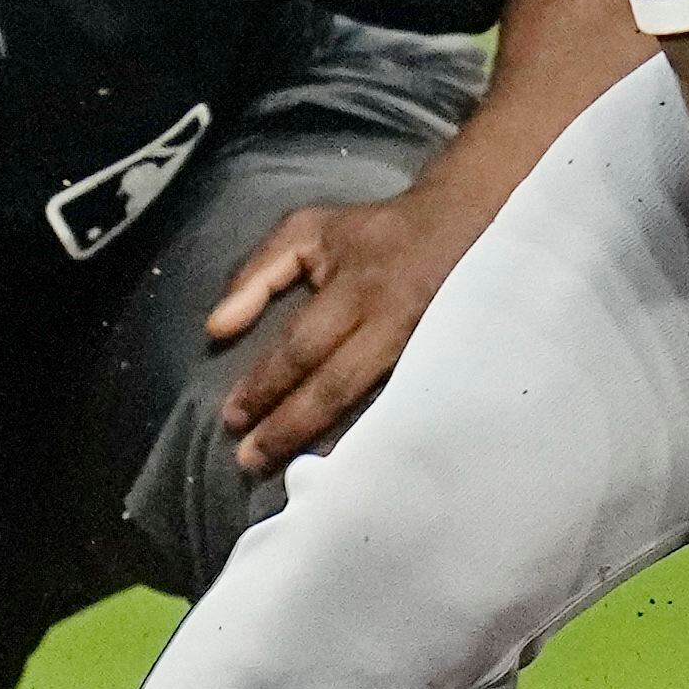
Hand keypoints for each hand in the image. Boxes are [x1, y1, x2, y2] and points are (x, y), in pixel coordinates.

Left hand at [205, 184, 482, 475]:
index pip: (301, 346)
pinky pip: (406, 408)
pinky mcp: (450, 364)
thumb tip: (217, 329)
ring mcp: (427, 345)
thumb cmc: (377, 232)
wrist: (471, 219)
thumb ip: (257, 274)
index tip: (233, 418)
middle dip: (289, 426)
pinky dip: (374, 437)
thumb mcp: (307, 232)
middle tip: (250, 460)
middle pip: (335, 385)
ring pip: (374, 405)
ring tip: (288, 470)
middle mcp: (391, 318)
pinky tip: (349, 464)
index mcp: (354, 286)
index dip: (264, 386)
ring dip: (328, 440)